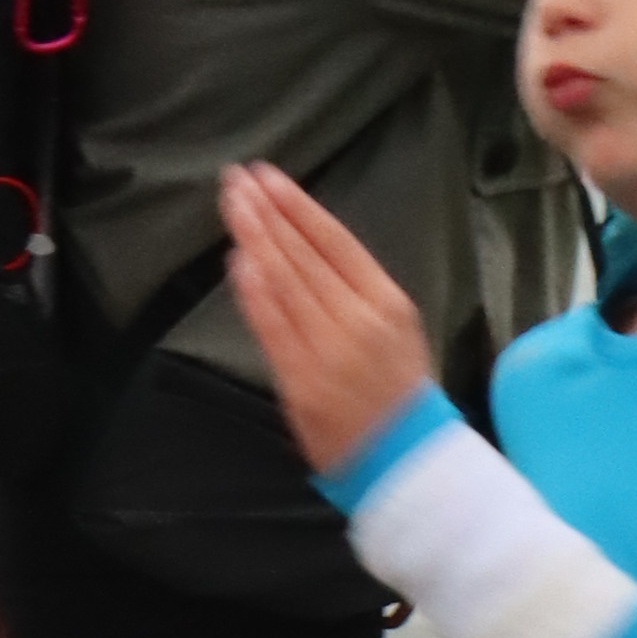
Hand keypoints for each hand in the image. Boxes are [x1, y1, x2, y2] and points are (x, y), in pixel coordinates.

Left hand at [221, 163, 436, 473]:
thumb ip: (355, 288)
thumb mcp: (396, 328)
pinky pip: (271, 327)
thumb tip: (303, 246)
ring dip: (253, 239)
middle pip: (302, 255)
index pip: (335, 241)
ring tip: (231, 206)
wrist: (405, 461)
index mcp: (387, 302)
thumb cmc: (399, 391)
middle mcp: (357, 320)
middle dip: (265, 213)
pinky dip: (252, 291)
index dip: (298, 206)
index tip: (268, 176)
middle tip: (235, 180)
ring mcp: (327, 351)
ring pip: (284, 283)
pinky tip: (236, 259)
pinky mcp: (300, 381)